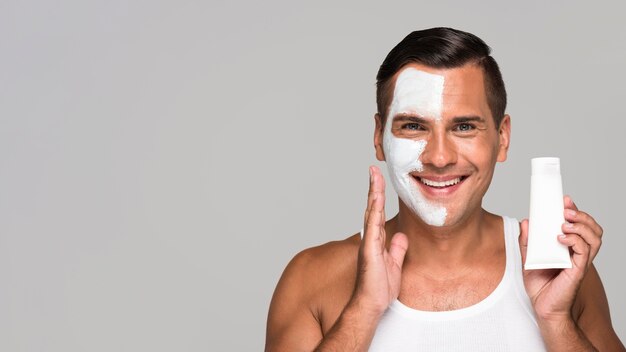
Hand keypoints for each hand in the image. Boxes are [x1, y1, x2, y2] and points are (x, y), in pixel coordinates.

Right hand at [351, 166, 407, 317]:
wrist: (371, 304)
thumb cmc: (379, 288)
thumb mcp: (394, 265)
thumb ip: (397, 249)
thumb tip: (401, 236)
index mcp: (376, 240)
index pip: (377, 212)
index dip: (378, 195)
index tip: (379, 179)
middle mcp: (370, 238)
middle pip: (371, 206)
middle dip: (373, 187)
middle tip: (374, 169)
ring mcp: (368, 242)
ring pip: (370, 211)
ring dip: (373, 192)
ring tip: (374, 174)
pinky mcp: (369, 248)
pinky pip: (372, 225)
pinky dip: (373, 210)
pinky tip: (376, 197)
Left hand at [519, 196, 602, 321]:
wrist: (542, 306)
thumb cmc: (539, 284)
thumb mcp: (527, 257)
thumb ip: (527, 240)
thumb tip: (526, 222)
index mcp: (569, 247)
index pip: (579, 225)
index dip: (576, 211)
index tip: (565, 200)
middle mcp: (578, 253)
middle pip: (593, 229)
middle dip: (582, 215)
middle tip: (566, 210)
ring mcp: (580, 261)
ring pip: (594, 238)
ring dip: (581, 226)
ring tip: (564, 223)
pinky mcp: (578, 270)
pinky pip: (584, 252)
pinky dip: (575, 241)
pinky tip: (562, 238)